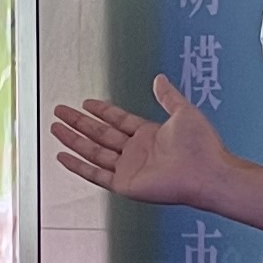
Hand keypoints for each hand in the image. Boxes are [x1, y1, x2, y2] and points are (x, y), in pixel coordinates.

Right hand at [52, 80, 241, 208]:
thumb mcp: (184, 111)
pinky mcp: (124, 184)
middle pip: (101, 134)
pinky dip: (78, 166)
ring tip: (56, 127)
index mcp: (150, 135)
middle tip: (61, 111)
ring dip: (74, 140)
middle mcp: (137, 152)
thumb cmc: (202, 146)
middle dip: (79, 122)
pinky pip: (95, 174)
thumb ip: (168, 96)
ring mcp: (129, 168)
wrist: (206, 172)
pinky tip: (64, 156)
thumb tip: (160, 79)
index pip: (118, 120)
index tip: (86, 103)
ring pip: (93, 151)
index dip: (102, 111)